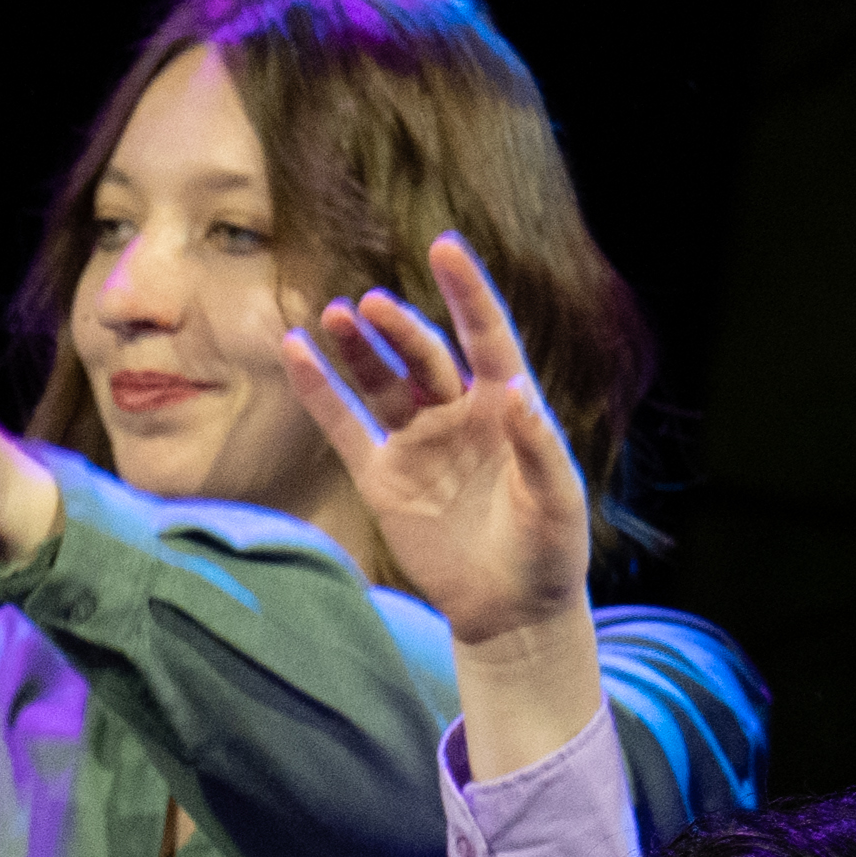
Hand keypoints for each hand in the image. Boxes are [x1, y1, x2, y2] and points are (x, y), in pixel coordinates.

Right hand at [280, 233, 599, 638]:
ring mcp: (417, 443)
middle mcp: (459, 415)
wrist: (511, 609)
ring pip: (381, 382)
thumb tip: (511, 388)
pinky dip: (319, 392)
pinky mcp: (382, 478)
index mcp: (507, 409)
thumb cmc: (549, 550)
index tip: (444, 247)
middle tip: (368, 307)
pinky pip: (343, 426)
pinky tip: (296, 353)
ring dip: (357, 349)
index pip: (486, 336)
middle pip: (424, 356)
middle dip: (397, 329)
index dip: (467, 292)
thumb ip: (537, 443)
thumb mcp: (558, 498)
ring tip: (334, 317)